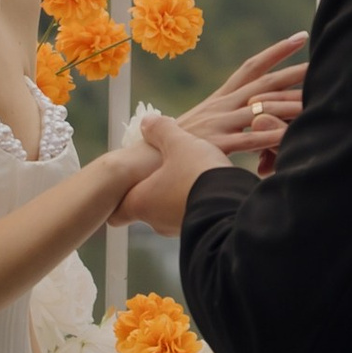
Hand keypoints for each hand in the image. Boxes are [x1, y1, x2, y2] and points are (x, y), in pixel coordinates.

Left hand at [111, 107, 225, 236]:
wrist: (235, 204)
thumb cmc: (198, 173)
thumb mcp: (178, 143)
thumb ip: (160, 131)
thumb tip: (147, 122)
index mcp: (141, 203)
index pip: (116, 213)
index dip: (116, 200)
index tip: (120, 189)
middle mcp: (157, 222)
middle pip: (146, 206)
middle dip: (153, 188)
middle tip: (163, 169)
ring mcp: (179, 228)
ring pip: (171, 209)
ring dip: (177, 193)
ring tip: (191, 173)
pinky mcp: (202, 230)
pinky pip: (192, 212)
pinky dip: (197, 200)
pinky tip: (209, 185)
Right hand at [169, 33, 308, 167]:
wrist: (143, 159)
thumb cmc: (173, 146)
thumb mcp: (202, 125)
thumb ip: (224, 119)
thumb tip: (247, 116)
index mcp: (220, 98)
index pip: (251, 67)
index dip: (276, 51)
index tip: (301, 37)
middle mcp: (221, 105)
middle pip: (263, 83)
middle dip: (293, 72)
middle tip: (320, 62)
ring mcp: (218, 123)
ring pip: (259, 109)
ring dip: (288, 104)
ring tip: (314, 100)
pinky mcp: (213, 144)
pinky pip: (245, 140)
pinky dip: (266, 136)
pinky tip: (286, 135)